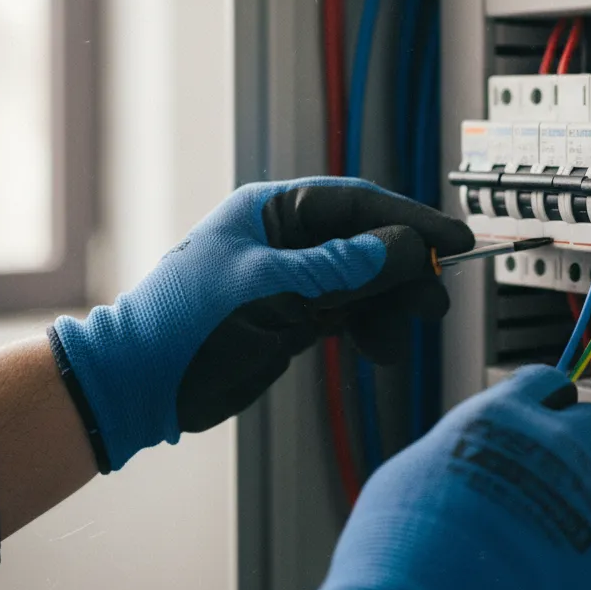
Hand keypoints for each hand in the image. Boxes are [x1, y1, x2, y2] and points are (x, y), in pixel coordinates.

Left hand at [51, 178, 472, 469]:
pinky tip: (380, 347)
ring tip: (402, 337)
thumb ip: (342, 269)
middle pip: (366, 243)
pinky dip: (368, 327)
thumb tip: (405, 247)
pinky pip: (347, 311)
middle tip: (434, 300)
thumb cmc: (185, 326)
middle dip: (403, 271)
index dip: (409, 220)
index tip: (453, 237)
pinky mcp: (293, 314)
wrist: (138, 385)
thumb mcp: (270, 291)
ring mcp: (292, 278)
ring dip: (388, 307)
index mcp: (274, 211)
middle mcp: (287, 239)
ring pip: (362, 281)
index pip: (357, 204)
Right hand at [284, 365, 590, 589]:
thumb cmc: (408, 540)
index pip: (547, 379)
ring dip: (590, 496)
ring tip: (555, 524)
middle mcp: (553, 441)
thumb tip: (464, 452)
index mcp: (504, 412)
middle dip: (582, 440)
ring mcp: (584, 491)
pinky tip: (557, 563)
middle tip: (558, 468)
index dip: (545, 397)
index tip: (545, 410)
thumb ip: (459, 446)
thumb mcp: (416, 466)